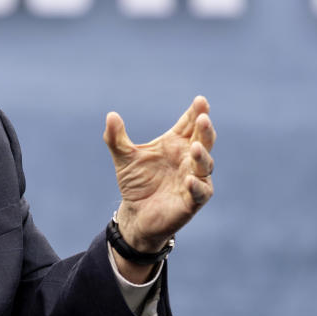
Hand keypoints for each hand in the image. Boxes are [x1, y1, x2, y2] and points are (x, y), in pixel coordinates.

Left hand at [103, 95, 214, 273]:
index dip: (196, 112)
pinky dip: (196, 186)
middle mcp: (189, 159)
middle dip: (205, 129)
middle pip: (203, 139)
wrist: (135, 214)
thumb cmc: (136, 183)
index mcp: (176, 144)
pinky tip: (190, 180)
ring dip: (202, 155)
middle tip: (203, 117)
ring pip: (205, 164)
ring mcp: (194, 179)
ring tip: (196, 146)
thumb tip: (111, 115)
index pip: (190, 124)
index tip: (200, 101)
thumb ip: (116, 138)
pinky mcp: (192, 200)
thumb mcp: (124, 158)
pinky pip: (200, 192)